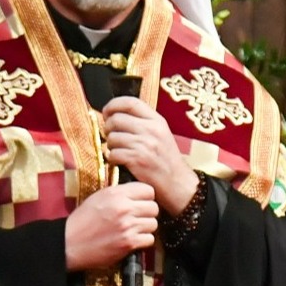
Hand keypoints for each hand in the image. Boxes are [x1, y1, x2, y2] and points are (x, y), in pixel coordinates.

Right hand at [65, 182, 157, 271]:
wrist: (70, 242)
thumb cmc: (83, 220)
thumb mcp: (98, 197)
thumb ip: (119, 193)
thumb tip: (138, 192)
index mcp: (116, 194)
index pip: (148, 190)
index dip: (146, 197)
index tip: (140, 203)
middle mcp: (124, 208)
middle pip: (154, 207)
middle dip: (147, 213)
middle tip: (138, 218)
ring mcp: (128, 226)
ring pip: (153, 224)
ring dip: (145, 228)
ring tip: (133, 229)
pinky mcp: (129, 243)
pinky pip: (149, 239)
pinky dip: (142, 241)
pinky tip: (132, 239)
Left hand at [101, 96, 198, 214]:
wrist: (178, 183)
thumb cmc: (166, 159)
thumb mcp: (161, 134)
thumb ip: (143, 122)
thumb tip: (114, 115)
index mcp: (157, 120)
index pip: (130, 102)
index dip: (113, 105)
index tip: (107, 112)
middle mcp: (151, 130)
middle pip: (116, 119)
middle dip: (108, 128)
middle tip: (112, 136)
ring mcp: (145, 145)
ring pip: (112, 137)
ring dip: (110, 145)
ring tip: (118, 151)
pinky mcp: (137, 160)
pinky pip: (113, 154)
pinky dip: (113, 159)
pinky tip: (120, 161)